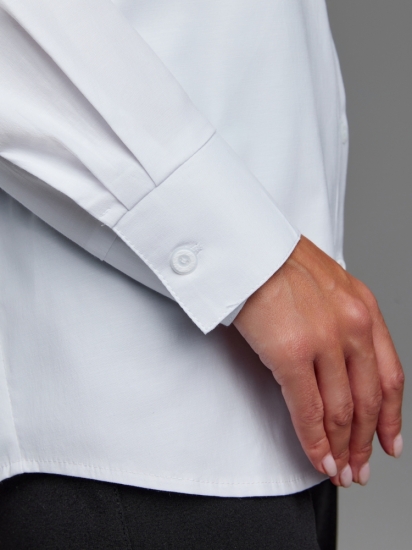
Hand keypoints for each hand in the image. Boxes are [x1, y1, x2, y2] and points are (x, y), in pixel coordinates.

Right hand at [234, 236, 403, 486]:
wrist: (243, 245)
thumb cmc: (272, 259)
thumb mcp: (323, 281)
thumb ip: (337, 317)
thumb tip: (334, 357)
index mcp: (362, 307)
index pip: (390, 374)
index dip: (391, 416)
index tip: (388, 440)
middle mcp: (352, 325)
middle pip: (368, 400)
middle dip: (365, 441)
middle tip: (361, 466)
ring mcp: (324, 341)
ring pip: (342, 411)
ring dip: (342, 447)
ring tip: (339, 469)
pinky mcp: (291, 354)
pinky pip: (308, 411)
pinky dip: (315, 441)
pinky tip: (317, 457)